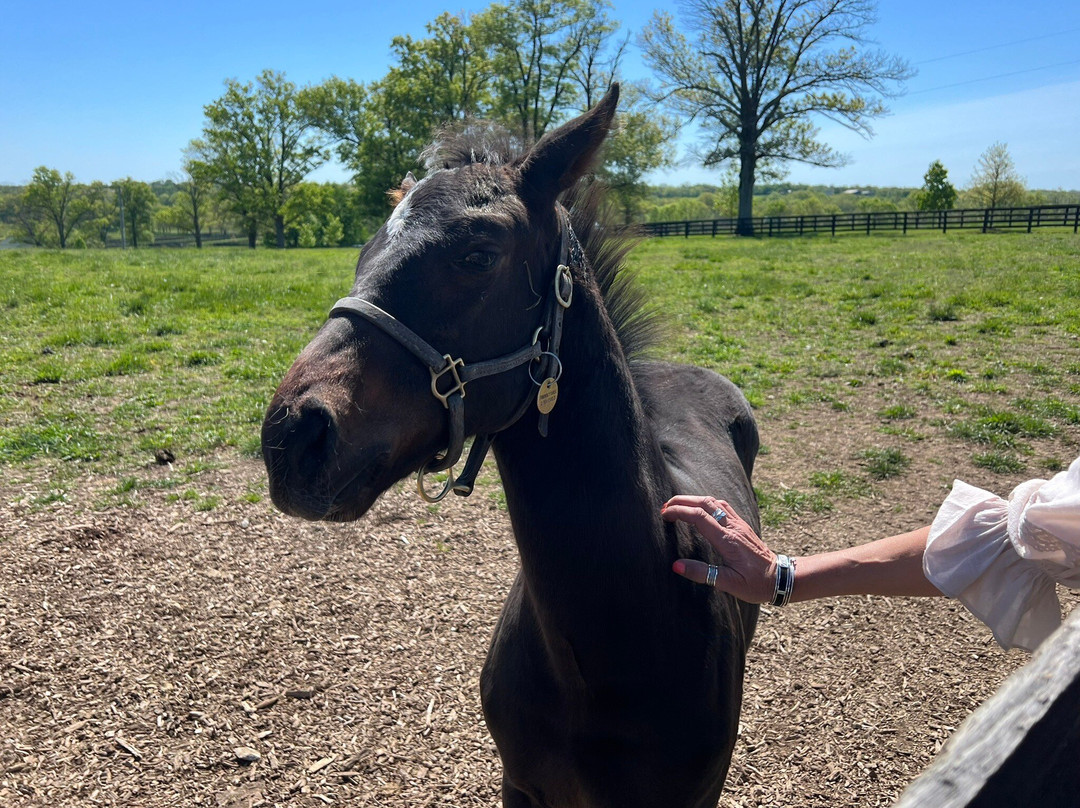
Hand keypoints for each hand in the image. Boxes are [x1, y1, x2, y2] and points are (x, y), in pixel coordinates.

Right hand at [661, 496, 777, 603]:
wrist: (781, 578)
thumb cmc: (756, 584)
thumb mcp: (729, 584)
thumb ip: (702, 574)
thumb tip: (676, 566)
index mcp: (728, 540)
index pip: (699, 517)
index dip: (679, 512)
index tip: (664, 515)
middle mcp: (733, 527)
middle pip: (705, 502)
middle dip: (682, 501)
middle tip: (665, 507)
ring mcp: (739, 524)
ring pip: (714, 501)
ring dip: (693, 499)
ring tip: (677, 506)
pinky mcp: (742, 525)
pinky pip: (722, 506)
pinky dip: (706, 502)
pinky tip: (699, 508)